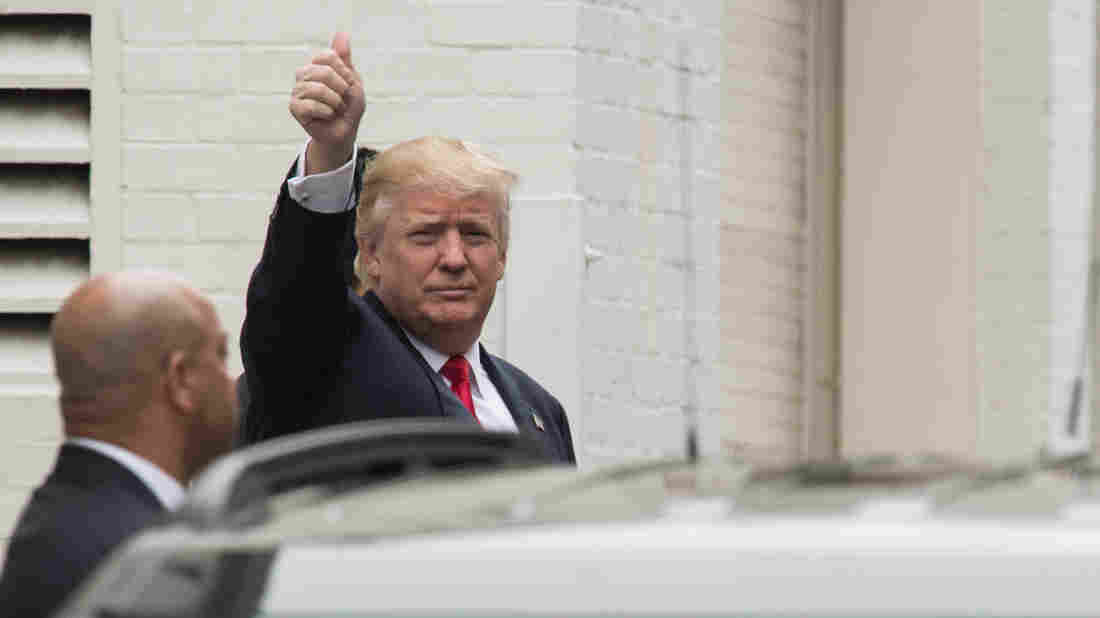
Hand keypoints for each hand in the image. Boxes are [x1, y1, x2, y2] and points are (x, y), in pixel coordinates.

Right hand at [289, 32, 365, 173]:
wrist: (346, 131)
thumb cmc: (349, 105)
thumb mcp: (352, 80)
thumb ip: (344, 58)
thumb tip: (342, 33)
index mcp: (317, 65)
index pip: (329, 57)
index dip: (345, 73)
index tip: (348, 85)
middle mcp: (304, 75)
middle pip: (325, 72)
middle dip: (341, 89)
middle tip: (342, 100)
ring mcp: (297, 91)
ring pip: (318, 89)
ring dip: (335, 102)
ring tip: (335, 109)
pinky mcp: (294, 107)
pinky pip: (310, 105)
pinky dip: (326, 112)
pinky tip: (327, 116)